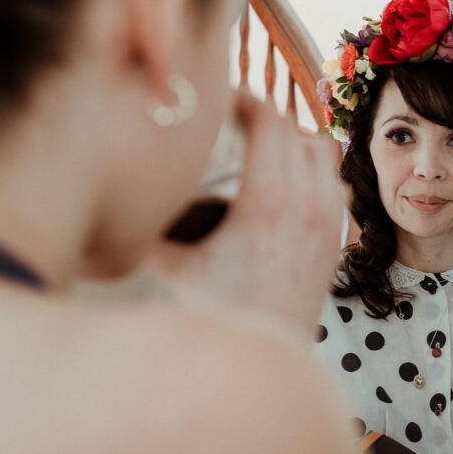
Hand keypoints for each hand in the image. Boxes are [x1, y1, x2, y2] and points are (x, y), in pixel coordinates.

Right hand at [150, 90, 345, 334]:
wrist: (270, 354)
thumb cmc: (221, 313)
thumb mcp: (175, 265)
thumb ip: (146, 228)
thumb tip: (115, 198)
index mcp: (268, 200)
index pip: (268, 120)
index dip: (244, 99)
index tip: (222, 100)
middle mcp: (308, 202)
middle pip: (294, 128)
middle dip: (265, 116)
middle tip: (235, 119)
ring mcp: (330, 218)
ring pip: (322, 150)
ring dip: (294, 139)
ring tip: (263, 145)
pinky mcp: (338, 235)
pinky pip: (334, 180)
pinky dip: (314, 169)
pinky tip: (289, 180)